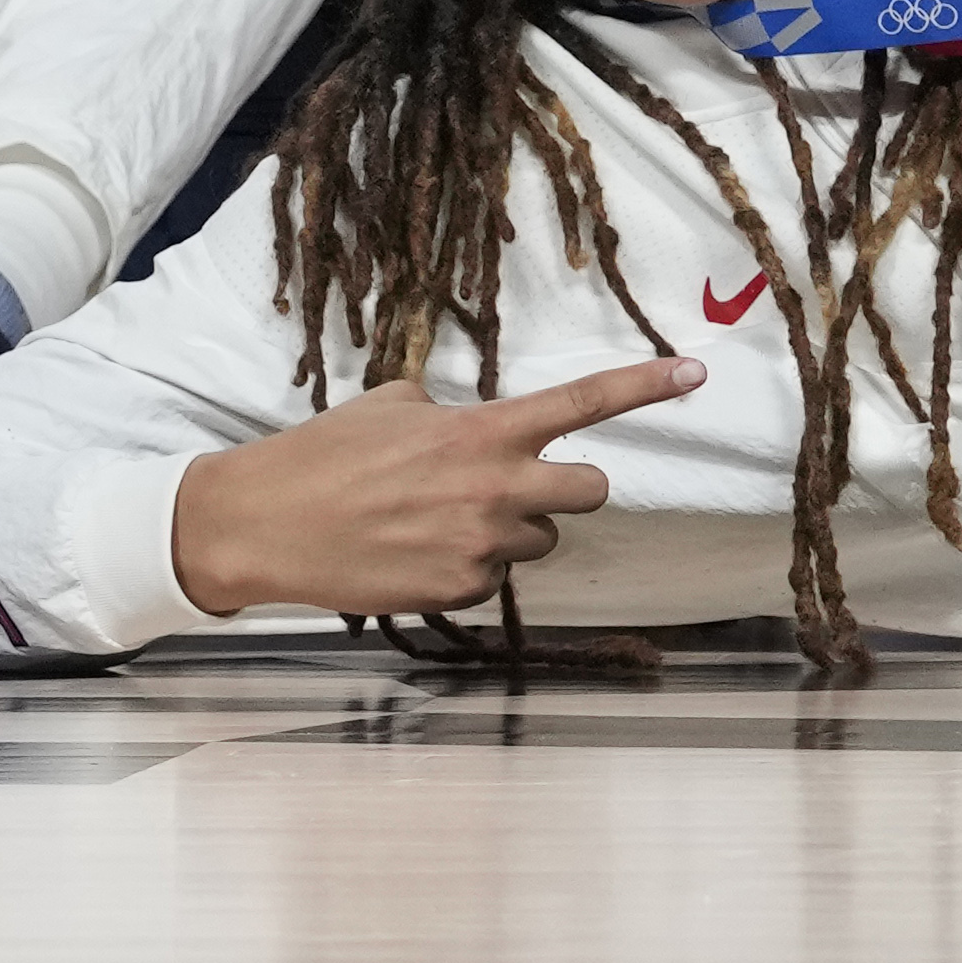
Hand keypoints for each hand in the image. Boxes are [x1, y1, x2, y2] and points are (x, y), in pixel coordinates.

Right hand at [169, 355, 701, 616]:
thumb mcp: (392, 406)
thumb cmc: (324, 455)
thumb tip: (473, 426)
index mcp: (483, 431)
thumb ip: (451, 413)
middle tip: (520, 485)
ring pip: (538, 540)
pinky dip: (468, 566)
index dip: (645, 385)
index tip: (696, 371)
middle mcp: (495, 489)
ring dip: (509, 530)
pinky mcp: (460, 591)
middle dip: (566, 488)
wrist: (265, 524)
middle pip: (590, 490)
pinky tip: (415, 552)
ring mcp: (482, 546)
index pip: (582, 403)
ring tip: (438, 520)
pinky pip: (494, 577)